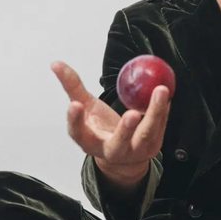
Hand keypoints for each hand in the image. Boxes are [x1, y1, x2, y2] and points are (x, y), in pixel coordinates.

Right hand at [50, 60, 170, 168]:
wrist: (123, 156)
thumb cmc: (101, 128)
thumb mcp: (86, 108)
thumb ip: (73, 87)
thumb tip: (55, 63)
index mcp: (89, 141)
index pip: (78, 133)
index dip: (75, 121)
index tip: (75, 105)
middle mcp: (111, 150)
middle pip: (118, 143)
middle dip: (125, 130)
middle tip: (132, 114)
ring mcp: (134, 151)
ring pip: (146, 135)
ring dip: (155, 113)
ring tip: (160, 91)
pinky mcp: (152, 147)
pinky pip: (160, 127)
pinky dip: (163, 110)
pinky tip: (165, 95)